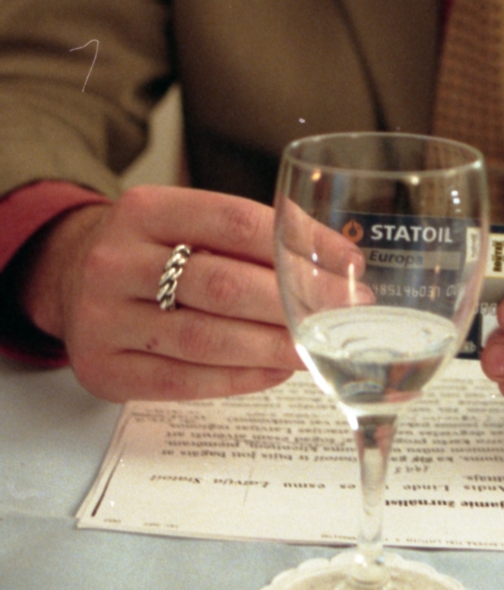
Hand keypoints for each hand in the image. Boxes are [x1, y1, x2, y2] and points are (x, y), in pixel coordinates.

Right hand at [19, 184, 361, 403]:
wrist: (69, 278)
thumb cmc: (154, 249)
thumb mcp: (190, 219)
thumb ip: (257, 231)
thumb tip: (341, 258)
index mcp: (145, 209)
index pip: (235, 222)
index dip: (298, 245)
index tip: (348, 269)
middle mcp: (116, 260)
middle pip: (223, 285)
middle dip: (294, 303)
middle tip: (344, 316)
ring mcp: (103, 318)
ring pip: (206, 339)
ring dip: (273, 347)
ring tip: (317, 347)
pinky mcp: (103, 369)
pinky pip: (183, 381)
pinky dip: (239, 378)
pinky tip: (276, 372)